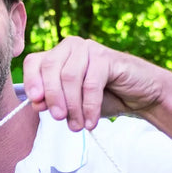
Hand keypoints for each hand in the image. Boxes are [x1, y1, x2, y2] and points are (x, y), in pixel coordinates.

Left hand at [22, 36, 164, 130]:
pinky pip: (91, 84)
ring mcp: (89, 49)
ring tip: (78, 126)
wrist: (140, 96)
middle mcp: (71, 47)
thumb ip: (53, 102)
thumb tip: (36, 103)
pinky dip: (89, 106)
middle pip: (50, 68)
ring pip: (69, 77)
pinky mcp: (107, 57)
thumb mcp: (72, 103)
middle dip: (52, 97)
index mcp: (58, 55)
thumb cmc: (103, 98)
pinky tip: (91, 122)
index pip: (34, 62)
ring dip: (72, 106)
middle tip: (59, 119)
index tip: (36, 103)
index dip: (31, 81)